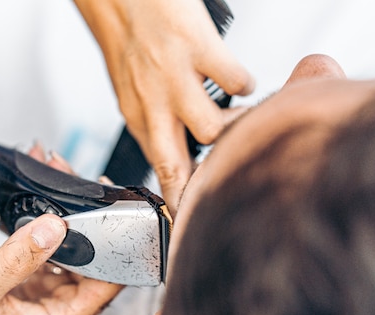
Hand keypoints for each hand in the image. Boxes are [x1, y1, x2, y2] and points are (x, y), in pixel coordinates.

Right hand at [0, 146, 122, 314]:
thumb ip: (18, 258)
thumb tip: (56, 226)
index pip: (109, 282)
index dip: (115, 242)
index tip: (109, 205)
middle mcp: (61, 312)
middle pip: (95, 260)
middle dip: (87, 219)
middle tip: (73, 179)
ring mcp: (49, 299)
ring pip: (74, 252)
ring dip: (66, 219)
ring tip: (54, 179)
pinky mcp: (35, 287)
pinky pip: (52, 252)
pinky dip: (47, 228)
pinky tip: (40, 202)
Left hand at [74, 0, 253, 211]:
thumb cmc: (129, 36)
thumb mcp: (132, 89)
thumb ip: (153, 119)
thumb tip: (176, 146)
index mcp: (138, 115)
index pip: (158, 171)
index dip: (176, 200)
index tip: (191, 218)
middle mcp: (153, 102)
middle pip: (175, 167)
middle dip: (199, 193)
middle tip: (220, 200)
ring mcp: (174, 78)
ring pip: (211, 131)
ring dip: (235, 129)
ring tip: (241, 119)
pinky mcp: (198, 47)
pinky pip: (236, 81)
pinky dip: (246, 84)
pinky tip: (240, 79)